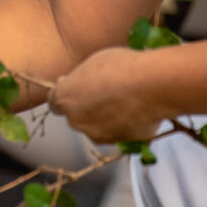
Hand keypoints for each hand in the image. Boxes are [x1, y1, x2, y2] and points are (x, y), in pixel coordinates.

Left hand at [49, 47, 168, 142]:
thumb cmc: (121, 67)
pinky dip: (127, 124)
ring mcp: (100, 135)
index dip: (66, 93)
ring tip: (126, 98)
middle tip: (105, 90)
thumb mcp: (92, 63)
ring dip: (107, 116)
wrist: (153, 85)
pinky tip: (138, 108)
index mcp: (65, 98)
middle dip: (86, 106)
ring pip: (99, 126)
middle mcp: (78, 121)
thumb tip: (81, 82)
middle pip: (77, 115)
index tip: (75, 84)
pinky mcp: (124, 142)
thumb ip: (81, 79)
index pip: (54, 101)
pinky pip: (122, 131)